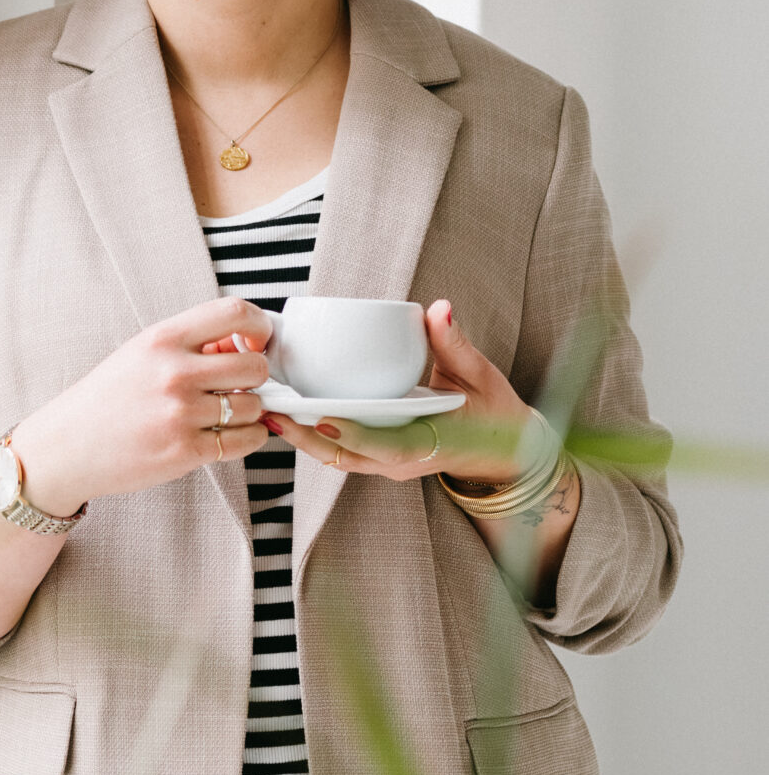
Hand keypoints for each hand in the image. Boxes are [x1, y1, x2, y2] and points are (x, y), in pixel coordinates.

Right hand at [12, 298, 272, 514]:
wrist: (67, 447)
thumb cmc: (106, 399)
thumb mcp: (140, 354)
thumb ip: (190, 344)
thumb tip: (244, 343)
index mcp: (162, 339)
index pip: (235, 312)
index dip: (259, 326)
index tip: (256, 341)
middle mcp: (174, 373)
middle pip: (255, 365)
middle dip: (256, 376)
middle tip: (239, 385)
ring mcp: (181, 414)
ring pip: (254, 406)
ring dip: (249, 411)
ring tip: (225, 413)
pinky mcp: (185, 452)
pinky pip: (246, 440)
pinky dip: (250, 437)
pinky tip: (232, 434)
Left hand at [264, 301, 538, 486]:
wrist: (503, 450)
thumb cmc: (493, 412)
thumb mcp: (481, 376)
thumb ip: (456, 344)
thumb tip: (439, 309)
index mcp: (431, 445)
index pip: (388, 448)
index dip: (354, 435)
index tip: (323, 418)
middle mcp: (404, 462)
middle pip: (347, 457)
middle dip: (307, 438)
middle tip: (274, 410)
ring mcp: (390, 465)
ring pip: (338, 458)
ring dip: (303, 438)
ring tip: (270, 411)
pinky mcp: (380, 459)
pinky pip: (342, 452)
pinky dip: (315, 437)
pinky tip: (289, 415)